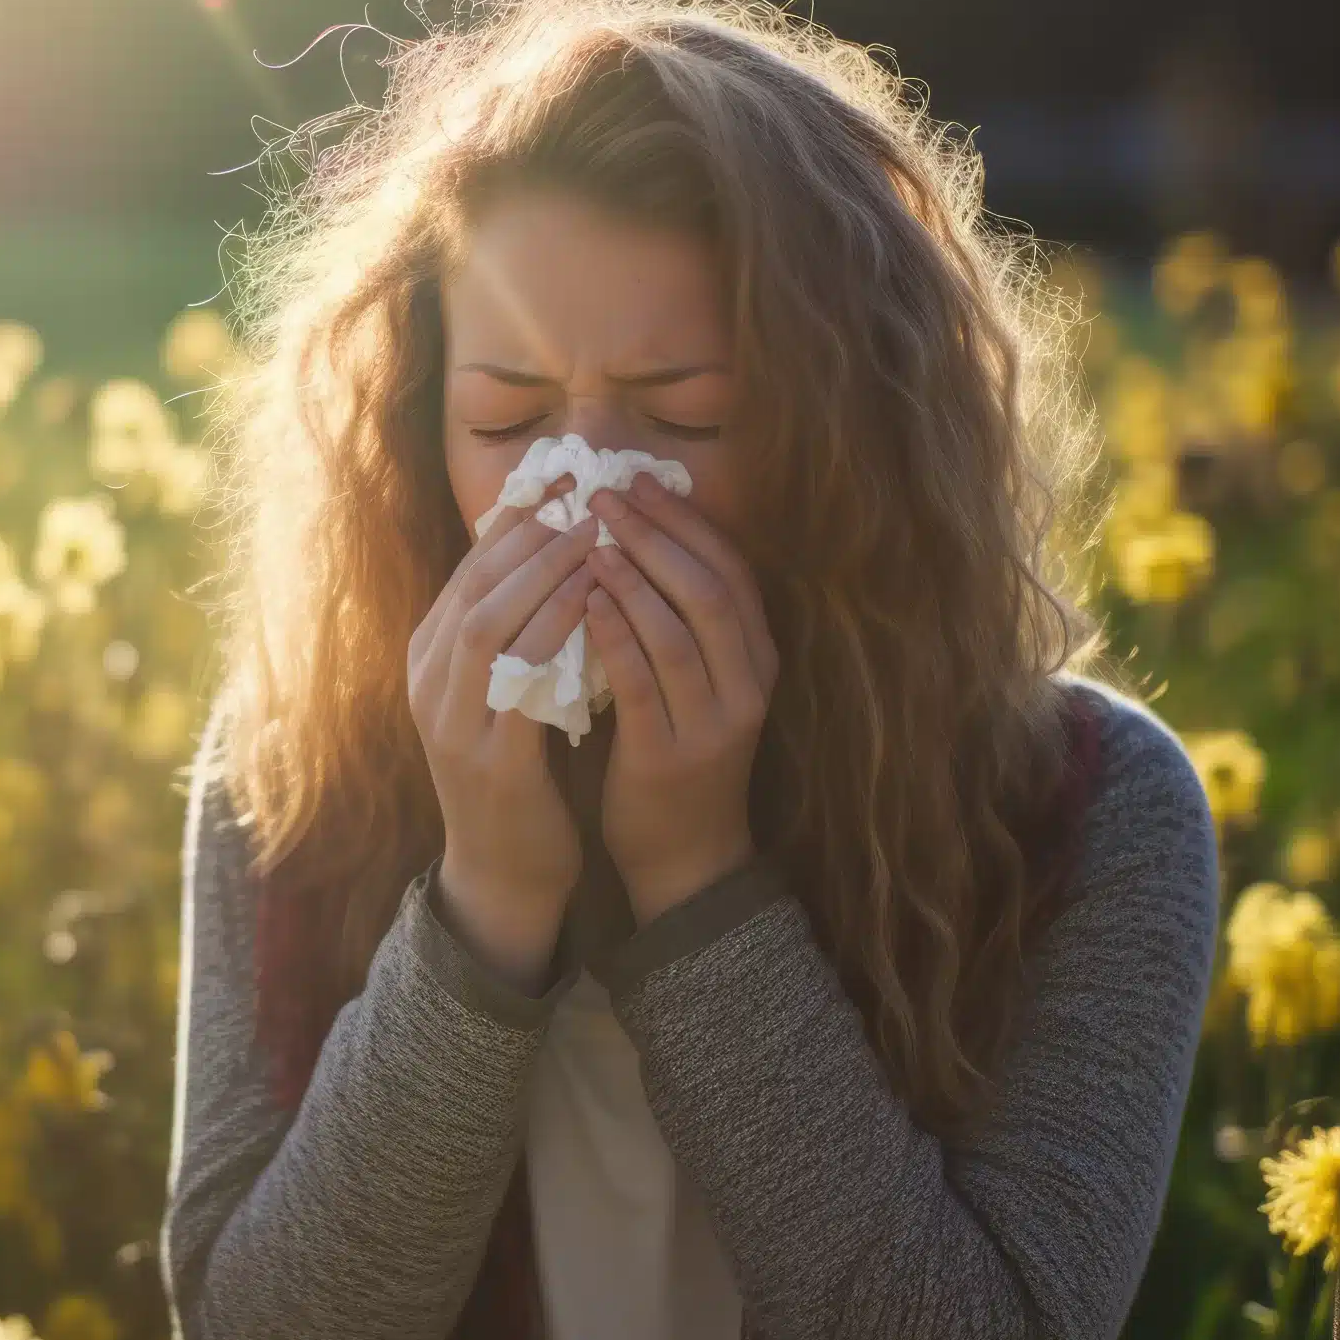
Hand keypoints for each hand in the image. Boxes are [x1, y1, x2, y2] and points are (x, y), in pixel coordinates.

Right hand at [408, 479, 602, 987]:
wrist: (501, 871)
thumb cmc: (514, 772)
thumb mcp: (501, 691)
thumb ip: (514, 632)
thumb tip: (552, 554)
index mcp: (429, 659)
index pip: (468, 570)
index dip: (514, 521)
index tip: (563, 478)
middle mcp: (429, 682)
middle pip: (472, 585)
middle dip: (529, 533)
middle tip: (584, 492)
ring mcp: (452, 720)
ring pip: (486, 621)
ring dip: (541, 572)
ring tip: (593, 534)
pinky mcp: (489, 757)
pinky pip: (519, 678)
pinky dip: (556, 632)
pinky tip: (596, 602)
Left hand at [584, 472, 780, 925]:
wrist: (684, 858)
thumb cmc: (677, 755)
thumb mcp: (695, 683)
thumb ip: (678, 622)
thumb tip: (632, 538)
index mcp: (756, 660)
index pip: (732, 571)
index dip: (688, 522)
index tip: (641, 481)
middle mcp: (747, 686)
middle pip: (710, 590)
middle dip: (658, 535)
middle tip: (608, 495)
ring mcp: (713, 723)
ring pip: (679, 630)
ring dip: (634, 577)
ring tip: (591, 537)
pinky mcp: (670, 755)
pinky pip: (643, 682)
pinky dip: (615, 635)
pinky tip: (584, 601)